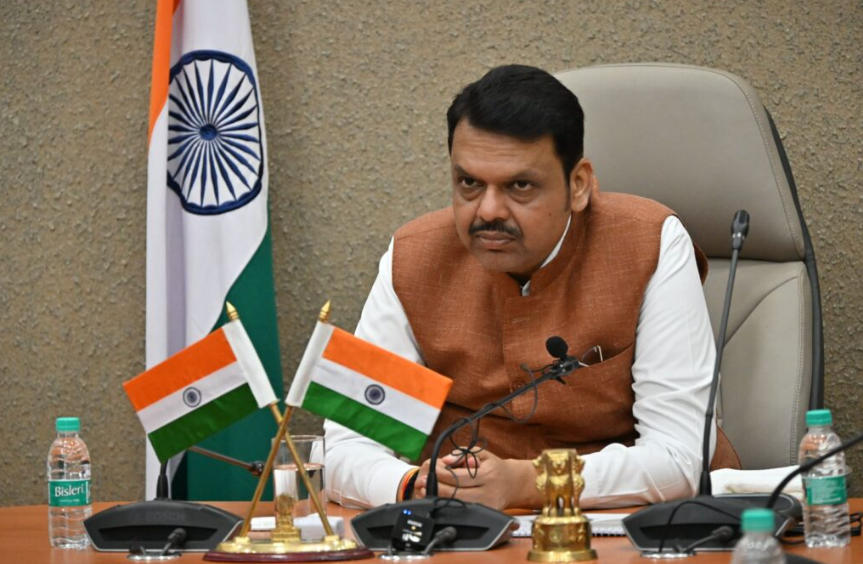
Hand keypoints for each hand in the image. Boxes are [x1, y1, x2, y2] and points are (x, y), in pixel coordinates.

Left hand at [413, 449, 539, 509]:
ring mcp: (486, 506)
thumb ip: (462, 454)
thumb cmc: (494, 466)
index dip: (442, 474)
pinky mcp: (484, 514)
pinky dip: (449, 504)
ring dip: (439, 498)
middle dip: (436, 488)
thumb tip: (445, 460)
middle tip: (421, 482)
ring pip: (458, 504)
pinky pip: (463, 510)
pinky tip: (438, 498)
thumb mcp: (481, 454)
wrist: (513, 483)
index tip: (430, 470)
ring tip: (425, 490)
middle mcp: (487, 492)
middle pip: (456, 493)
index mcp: (487, 475)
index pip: (459, 476)